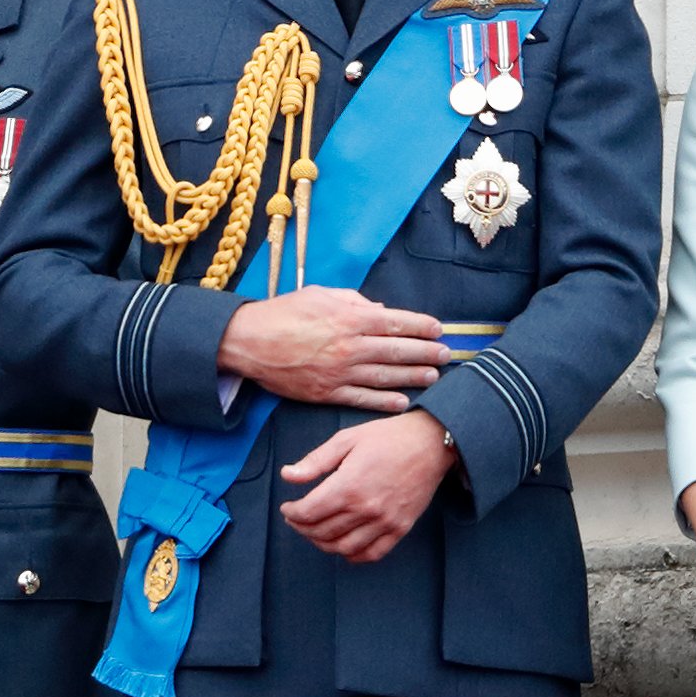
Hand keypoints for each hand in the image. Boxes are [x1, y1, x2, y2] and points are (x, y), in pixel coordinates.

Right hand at [217, 287, 446, 410]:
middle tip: (446, 355)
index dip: (421, 326)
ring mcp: (339, 373)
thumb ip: (353, 301)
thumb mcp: (320, 294)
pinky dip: (384, 402)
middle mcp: (349, 347)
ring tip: (433, 377)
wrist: (249, 342)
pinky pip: (362, 399)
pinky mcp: (326, 393)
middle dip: (425, 352)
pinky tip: (402, 402)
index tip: (438, 329)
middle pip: (397, 351)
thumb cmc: (283, 313)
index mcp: (349, 318)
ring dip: (413, 377)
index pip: (396, 322)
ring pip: (385, 377)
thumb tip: (380, 309)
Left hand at [278, 411, 455, 562]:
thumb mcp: (346, 439)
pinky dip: (352, 555)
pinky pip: (372, 554)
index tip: (287, 508)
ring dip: (322, 544)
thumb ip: (315, 461)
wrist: (430, 443)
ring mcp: (385, 522)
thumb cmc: (387, 437)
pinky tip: (343, 546)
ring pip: (343, 547)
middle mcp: (366, 509)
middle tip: (296, 519)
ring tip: (315, 532)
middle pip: (322, 532)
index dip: (292, 513)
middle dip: (302, 528)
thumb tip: (287, 476)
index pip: (309, 512)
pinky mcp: (400, 528)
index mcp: (349, 486)